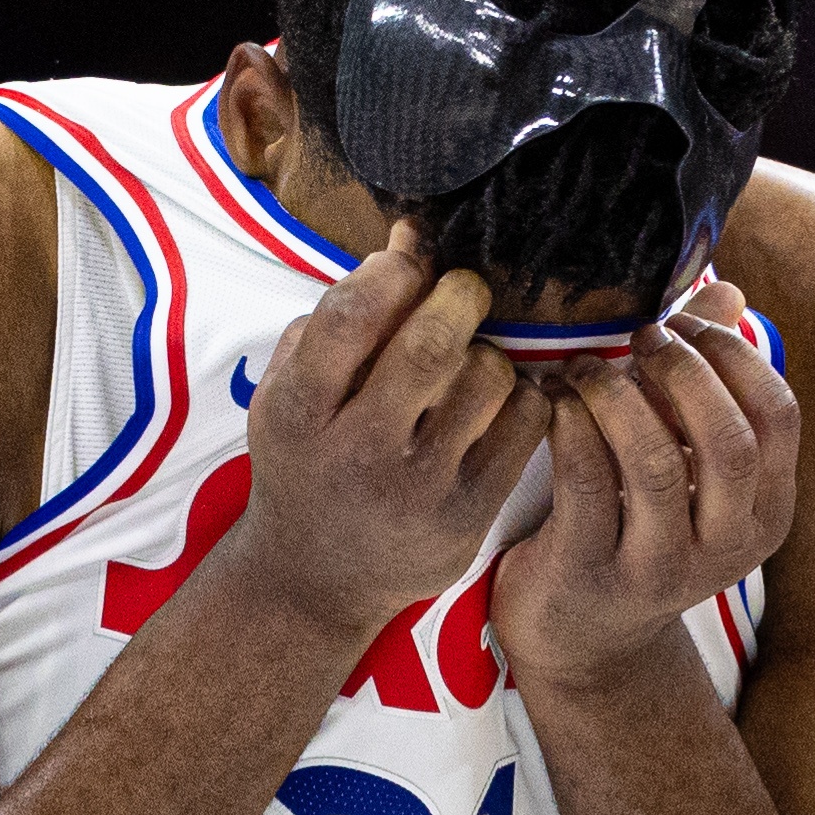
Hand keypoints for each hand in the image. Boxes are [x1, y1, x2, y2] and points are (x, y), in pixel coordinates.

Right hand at [221, 221, 554, 636]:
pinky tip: (496, 403)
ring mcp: (419, 486)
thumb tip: (408, 236)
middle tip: (462, 292)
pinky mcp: (469, 513)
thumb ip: (335, 316)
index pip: (352, 313)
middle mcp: (358, 450)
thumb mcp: (289, 393)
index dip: (394, 269)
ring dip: (489, 352)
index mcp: (301, 411)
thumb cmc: (307, 462)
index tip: (410, 260)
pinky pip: (525, 424)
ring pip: (487, 377)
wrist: (315, 578)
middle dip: (459, 296)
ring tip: (469, 363)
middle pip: (432, 342)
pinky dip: (521, 396)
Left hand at [493, 282, 800, 687]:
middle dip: (682, 372)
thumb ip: (708, 385)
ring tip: (586, 366)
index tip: (687, 325)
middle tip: (640, 338)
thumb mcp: (688, 467)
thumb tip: (729, 295)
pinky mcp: (591, 575)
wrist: (580, 635)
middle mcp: (725, 548)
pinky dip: (570, 426)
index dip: (734, 357)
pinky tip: (553, 400)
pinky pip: (585, 483)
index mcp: (766, 514)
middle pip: (728, 442)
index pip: (778, 418)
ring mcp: (659, 570)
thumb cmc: (635, 525)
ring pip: (654, 463)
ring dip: (617, 395)